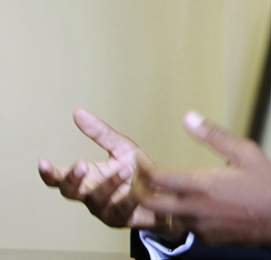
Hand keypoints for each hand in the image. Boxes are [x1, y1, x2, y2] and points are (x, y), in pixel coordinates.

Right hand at [38, 109, 183, 238]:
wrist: (166, 195)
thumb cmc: (139, 171)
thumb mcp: (121, 148)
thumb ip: (100, 133)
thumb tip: (77, 112)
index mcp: (87, 178)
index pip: (60, 178)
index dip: (49, 173)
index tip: (43, 163)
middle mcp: (90, 195)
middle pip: (70, 192)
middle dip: (73, 179)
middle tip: (81, 165)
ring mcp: (104, 209)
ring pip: (98, 199)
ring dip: (110, 183)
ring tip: (126, 168)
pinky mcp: (122, 219)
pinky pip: (122, 209)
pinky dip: (129, 197)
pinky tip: (138, 188)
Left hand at [134, 112, 270, 245]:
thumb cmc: (267, 182)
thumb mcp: (245, 152)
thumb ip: (214, 135)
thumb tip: (188, 117)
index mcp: (201, 185)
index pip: (156, 179)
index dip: (141, 168)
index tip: (138, 159)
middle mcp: (194, 209)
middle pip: (149, 203)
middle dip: (138, 189)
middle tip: (139, 177)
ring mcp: (199, 228)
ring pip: (163, 218)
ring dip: (156, 205)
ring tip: (158, 190)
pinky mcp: (207, 239)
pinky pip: (182, 228)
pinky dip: (177, 216)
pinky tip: (186, 204)